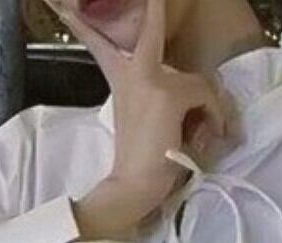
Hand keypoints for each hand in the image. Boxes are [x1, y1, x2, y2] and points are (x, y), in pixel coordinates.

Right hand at [57, 0, 227, 238]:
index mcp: (120, 77)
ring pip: (195, 79)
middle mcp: (131, 71)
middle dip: (153, 6)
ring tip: (211, 129)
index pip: (100, 42)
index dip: (86, 24)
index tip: (66, 7)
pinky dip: (214, 116)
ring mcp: (149, 80)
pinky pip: (205, 95)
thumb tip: (199, 94)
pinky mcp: (168, 95)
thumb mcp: (149, 117)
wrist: (134, 185)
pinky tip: (211, 134)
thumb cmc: (144, 159)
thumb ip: (161, 95)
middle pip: (151, 28)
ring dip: (208, 104)